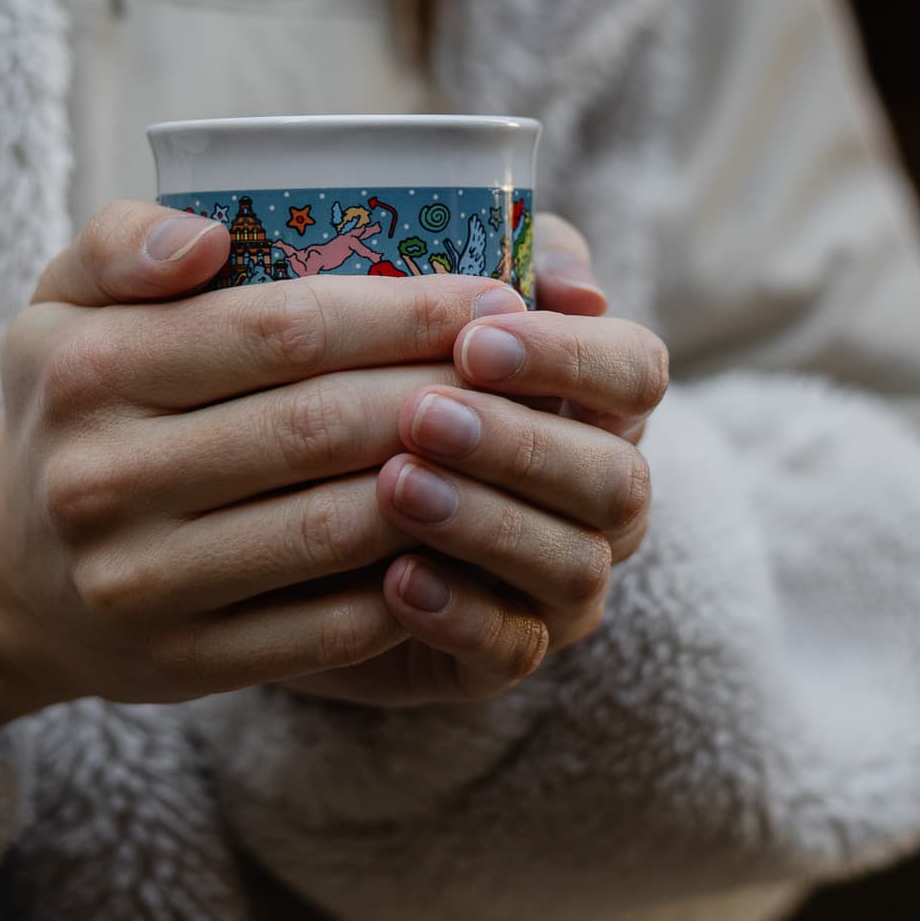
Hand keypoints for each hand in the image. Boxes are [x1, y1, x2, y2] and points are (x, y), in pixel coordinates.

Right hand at [0, 200, 534, 725]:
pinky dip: (410, 583)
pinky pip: (328, 626)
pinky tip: (463, 540)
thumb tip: (209, 237)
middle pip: (318, 426)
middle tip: (522, 368)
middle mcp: (104, 478)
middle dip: (440, 390)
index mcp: (87, 369)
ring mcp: (142, 581)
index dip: (400, 312)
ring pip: (333, 529)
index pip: (277, 329)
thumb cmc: (68, 408)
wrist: (2, 575)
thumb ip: (124, 241)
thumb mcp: (60, 306)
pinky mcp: (183, 663)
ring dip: (441, 486)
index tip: (491, 295)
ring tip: (511, 446)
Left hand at [283, 217, 669, 708]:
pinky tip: (397, 579)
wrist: (282, 507)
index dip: (571, 357)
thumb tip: (579, 285)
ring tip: (396, 487)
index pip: (638, 372)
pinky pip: (511, 648)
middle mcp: (599, 497)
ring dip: (487, 524)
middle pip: (615, 477)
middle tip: (421, 414)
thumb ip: (500, 264)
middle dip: (520, 444)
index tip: (476, 341)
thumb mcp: (417, 305)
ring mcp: (560, 585)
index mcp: (594, 402)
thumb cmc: (371, 377)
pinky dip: (460, 613)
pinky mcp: (501, 656)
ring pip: (572, 564)